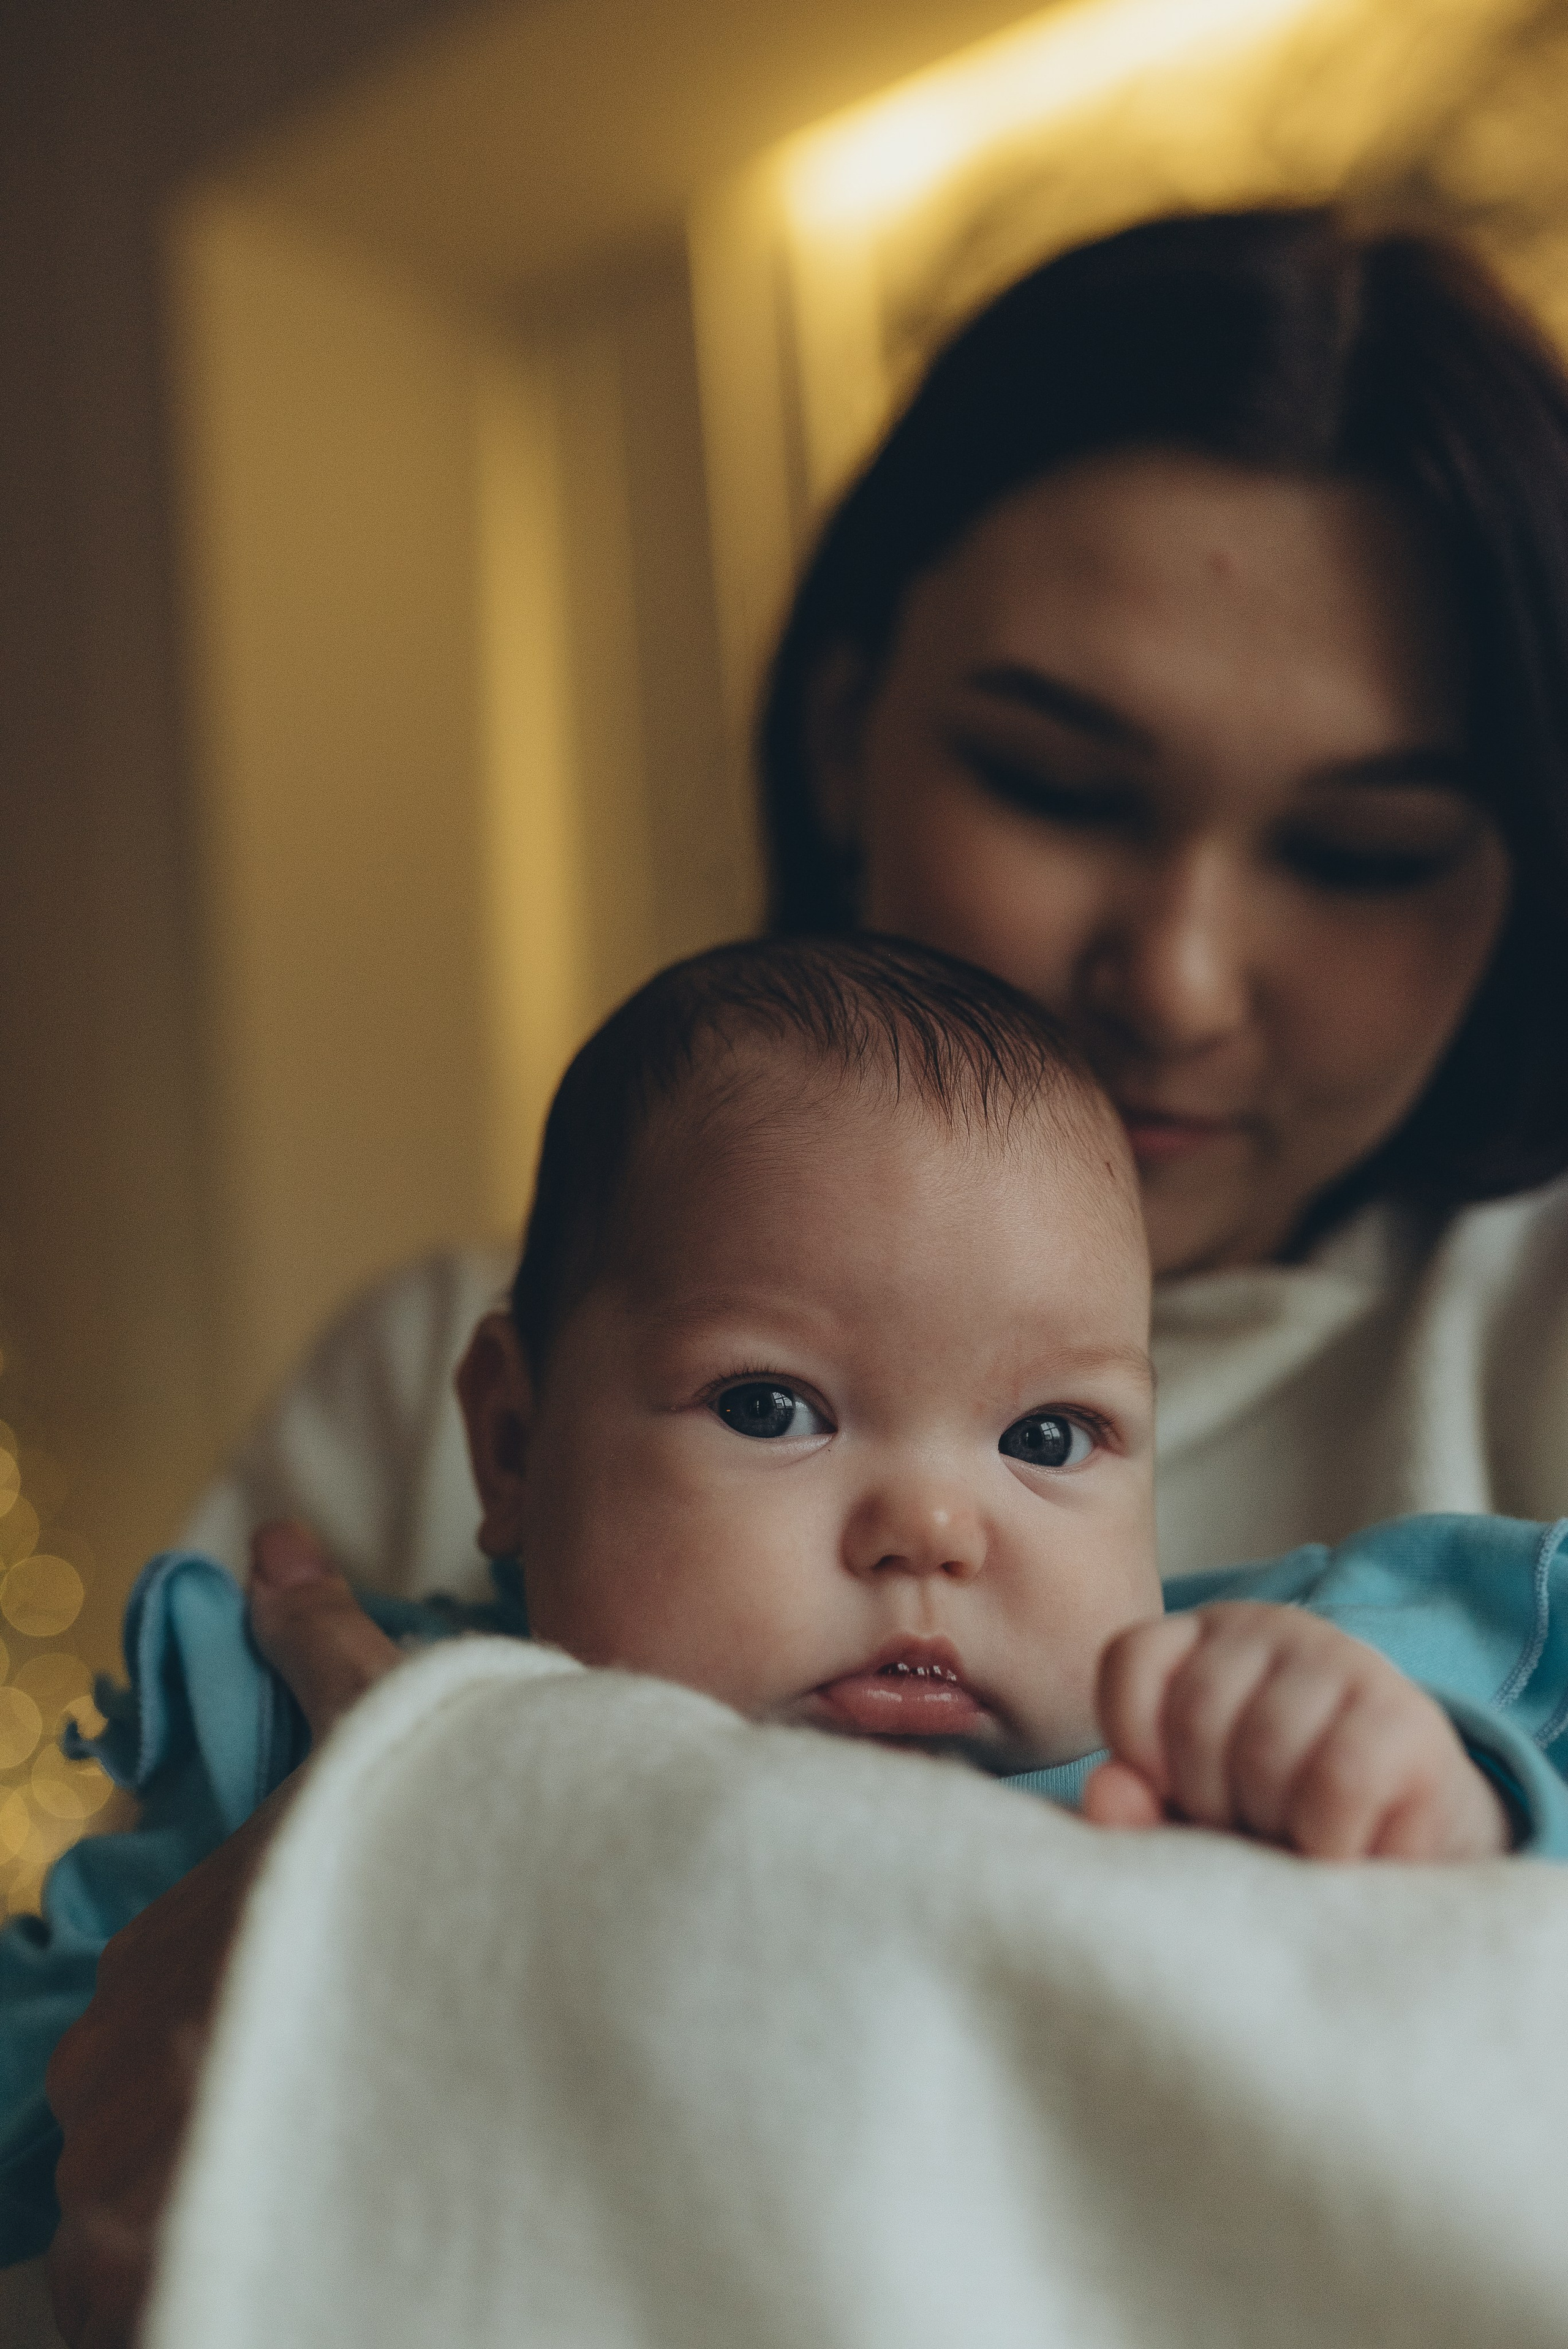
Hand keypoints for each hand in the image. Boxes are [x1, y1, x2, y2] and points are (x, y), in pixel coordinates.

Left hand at [45, 1522, 403, 2346]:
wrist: (551, 1998)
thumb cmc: (470, 1870)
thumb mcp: (398, 1739)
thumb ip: (321, 1652)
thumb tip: (271, 1543)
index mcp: (162, 1955)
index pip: (121, 2037)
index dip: (212, 2053)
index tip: (292, 2068)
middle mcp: (128, 2075)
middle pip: (116, 2142)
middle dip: (194, 2146)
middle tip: (318, 2140)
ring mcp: (145, 2193)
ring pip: (124, 2235)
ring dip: (199, 2223)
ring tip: (312, 2205)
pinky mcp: (181, 2291)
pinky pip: (144, 2316)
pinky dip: (193, 2300)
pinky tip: (295, 2265)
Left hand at [1081, 1602, 1511, 1861]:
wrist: (1405, 1852)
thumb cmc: (1275, 1828)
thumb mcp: (1190, 1824)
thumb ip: (1136, 1811)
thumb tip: (1106, 1791)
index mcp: (1202, 1640)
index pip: (1131, 1659)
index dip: (1135, 1745)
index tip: (1171, 1797)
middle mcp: (1271, 1629)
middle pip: (1196, 1715)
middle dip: (1209, 1803)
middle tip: (1248, 1832)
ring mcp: (1345, 1660)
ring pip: (1265, 1750)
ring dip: (1272, 1828)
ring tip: (1295, 1842)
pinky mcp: (1410, 1717)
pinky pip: (1339, 1780)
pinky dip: (1326, 1841)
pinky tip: (1338, 1852)